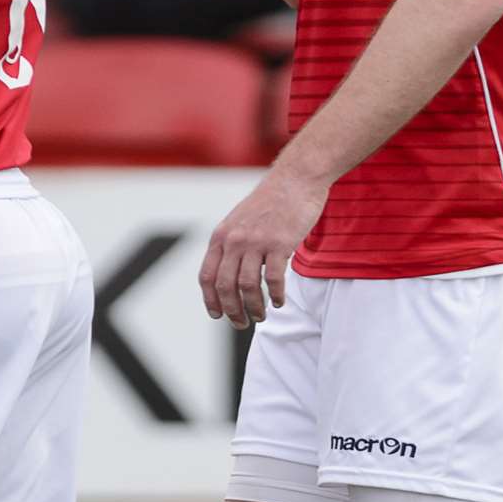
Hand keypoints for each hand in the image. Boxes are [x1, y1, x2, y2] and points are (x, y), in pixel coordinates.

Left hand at [198, 170, 327, 328]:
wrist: (295, 179)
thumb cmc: (270, 202)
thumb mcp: (239, 220)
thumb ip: (231, 244)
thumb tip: (228, 276)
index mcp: (221, 235)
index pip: (207, 276)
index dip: (210, 300)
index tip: (217, 315)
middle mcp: (234, 240)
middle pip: (225, 286)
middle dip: (232, 311)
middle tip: (242, 322)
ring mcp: (256, 241)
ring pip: (247, 287)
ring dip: (253, 307)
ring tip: (261, 315)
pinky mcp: (279, 244)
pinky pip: (273, 280)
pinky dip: (275, 296)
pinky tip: (279, 302)